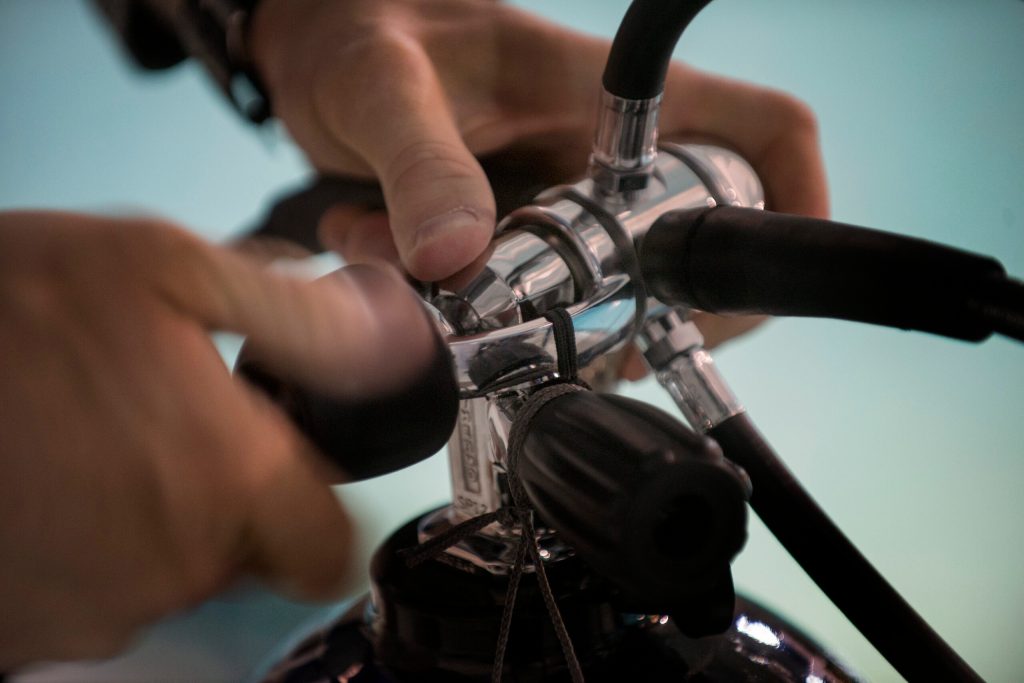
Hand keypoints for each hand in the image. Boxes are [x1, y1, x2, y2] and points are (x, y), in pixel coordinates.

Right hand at [0, 211, 437, 667]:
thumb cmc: (3, 308)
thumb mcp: (168, 266)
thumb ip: (297, 318)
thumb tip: (389, 343)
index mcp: (228, 475)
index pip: (330, 553)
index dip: (317, 515)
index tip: (288, 481)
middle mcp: (174, 560)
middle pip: (248, 559)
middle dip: (227, 500)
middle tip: (167, 428)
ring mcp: (97, 606)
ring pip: (171, 578)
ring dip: (152, 521)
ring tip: (98, 444)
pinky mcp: (32, 628)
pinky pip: (97, 598)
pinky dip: (87, 550)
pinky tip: (54, 483)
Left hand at [248, 0, 826, 349]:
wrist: (311, 48)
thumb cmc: (359, 26)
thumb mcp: (384, 85)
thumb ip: (421, 165)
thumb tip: (457, 259)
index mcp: (611, 97)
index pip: (763, 137)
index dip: (788, 209)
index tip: (742, 288)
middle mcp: (602, 153)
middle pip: (686, 247)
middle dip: (630, 309)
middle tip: (572, 337)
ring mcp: (559, 197)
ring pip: (594, 290)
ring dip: (514, 313)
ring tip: (426, 277)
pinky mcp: (511, 231)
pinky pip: (516, 296)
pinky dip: (452, 305)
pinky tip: (387, 260)